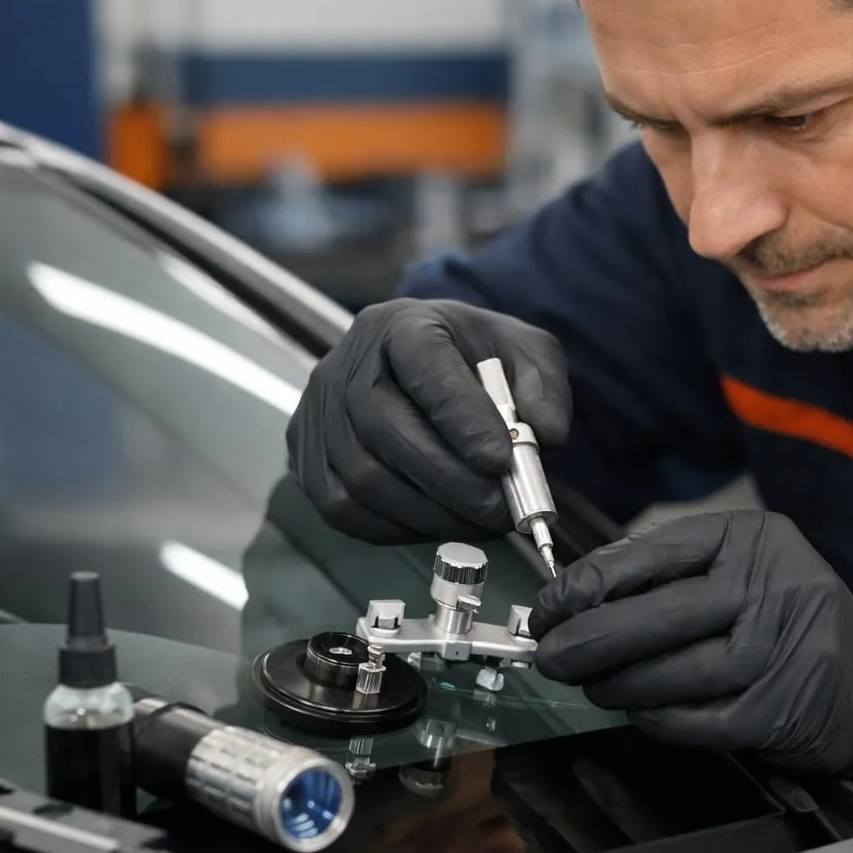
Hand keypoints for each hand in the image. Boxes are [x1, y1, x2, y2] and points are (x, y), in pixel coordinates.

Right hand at [289, 298, 570, 543]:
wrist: (430, 372)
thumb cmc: (476, 362)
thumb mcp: (525, 354)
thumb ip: (543, 387)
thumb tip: (545, 435)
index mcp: (402, 325)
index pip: (424, 366)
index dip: (461, 418)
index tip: (501, 461)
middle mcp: (347, 363)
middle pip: (386, 429)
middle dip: (450, 481)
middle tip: (499, 510)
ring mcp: (318, 411)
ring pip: (365, 477)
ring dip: (428, 513)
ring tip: (476, 522)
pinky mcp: (307, 457)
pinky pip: (344, 507)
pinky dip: (394, 527)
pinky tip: (435, 524)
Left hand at [529, 510, 852, 784]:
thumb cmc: (788, 618)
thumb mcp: (742, 568)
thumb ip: (669, 573)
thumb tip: (575, 594)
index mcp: (751, 540)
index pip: (649, 555)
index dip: (586, 585)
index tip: (548, 607)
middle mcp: (771, 588)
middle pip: (655, 616)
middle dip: (586, 640)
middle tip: (549, 655)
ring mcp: (779, 651)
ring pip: (670, 672)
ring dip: (614, 683)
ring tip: (588, 683)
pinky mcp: (778, 709)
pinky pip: (694, 718)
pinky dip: (654, 716)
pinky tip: (634, 708)